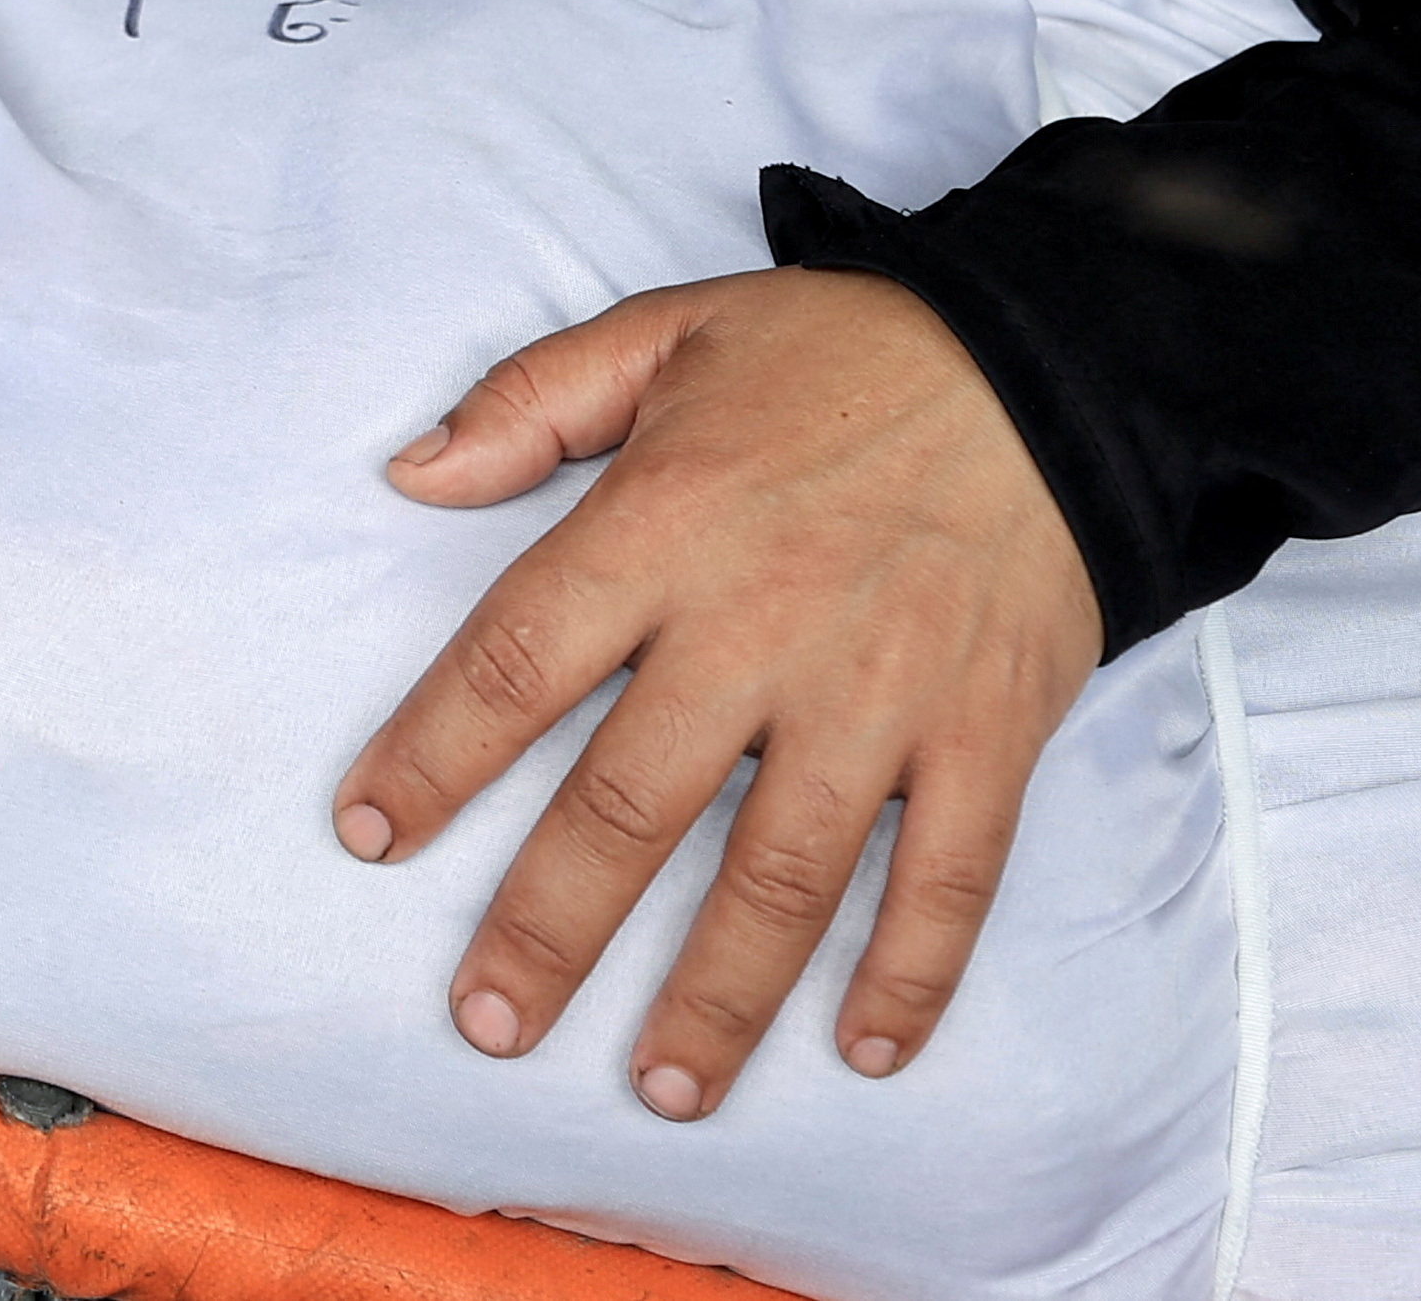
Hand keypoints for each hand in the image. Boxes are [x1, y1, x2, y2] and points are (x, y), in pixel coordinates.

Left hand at [331, 270, 1099, 1120]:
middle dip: (548, 925)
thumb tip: (408, 471)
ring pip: (781, 876)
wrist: (1052, 366)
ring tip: (659, 1088)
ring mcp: (883, 694)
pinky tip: (865, 1049)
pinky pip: (947, 878)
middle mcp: (762, 627)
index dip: (433, 754)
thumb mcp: (664, 332)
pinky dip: (910, 974)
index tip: (368, 835)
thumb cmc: (839, 354)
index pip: (517, 659)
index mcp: (663, 525)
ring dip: (717, 995)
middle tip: (489, 1020)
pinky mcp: (989, 734)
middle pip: (629, 803)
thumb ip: (527, 402)